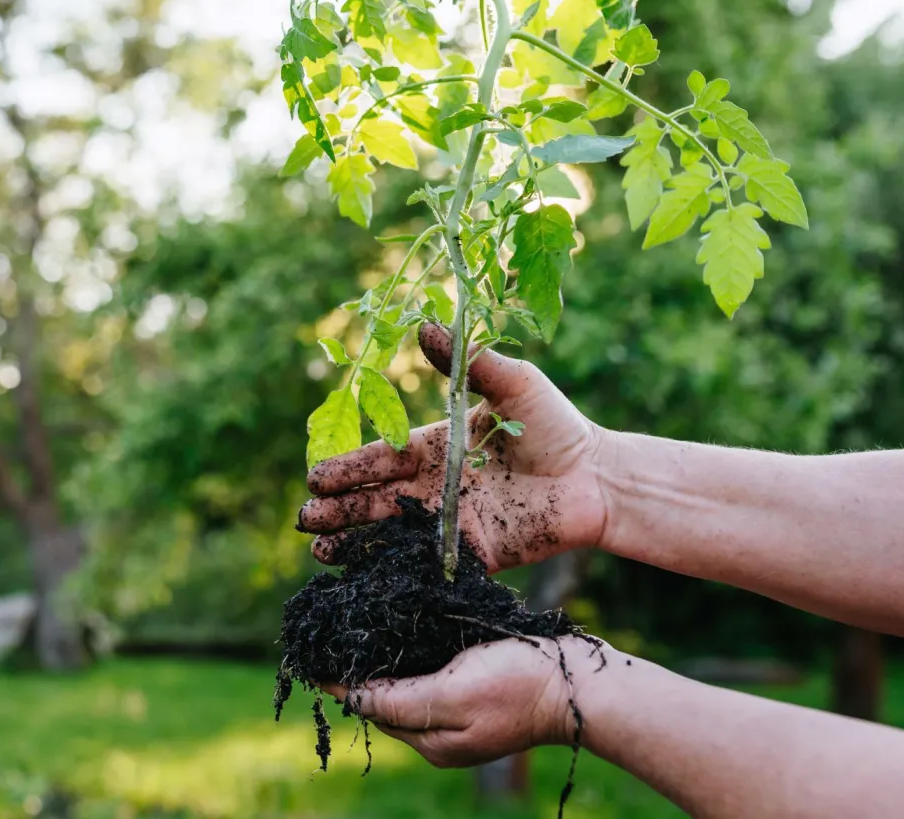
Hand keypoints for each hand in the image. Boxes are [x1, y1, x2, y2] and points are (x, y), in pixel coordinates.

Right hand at [299, 323, 609, 571]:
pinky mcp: (475, 555)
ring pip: (392, 535)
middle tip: (304, 519)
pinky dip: (398, 573)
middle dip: (338, 510)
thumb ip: (468, 361)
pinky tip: (368, 580)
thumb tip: (424, 324)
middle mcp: (435, 488)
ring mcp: (451, 524)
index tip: (315, 477)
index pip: (381, 459)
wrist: (599, 478)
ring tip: (320, 552)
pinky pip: (430, 565)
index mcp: (435, 448)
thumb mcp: (513, 384)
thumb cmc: (556, 425)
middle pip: (376, 500)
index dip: (348, 468)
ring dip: (356, 544)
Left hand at [321, 636, 598, 766]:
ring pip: (406, 681)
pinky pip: (432, 670)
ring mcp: (460, 711)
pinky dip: (413, 651)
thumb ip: (399, 698)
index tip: (311, 649)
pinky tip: (404, 626)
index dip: (340, 678)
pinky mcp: (476, 688)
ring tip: (358, 622)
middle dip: (358, 666)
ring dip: (384, 656)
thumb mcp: (450, 693)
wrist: (580, 682)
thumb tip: (350, 698)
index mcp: (430, 741)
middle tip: (331, 627)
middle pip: (384, 696)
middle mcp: (440, 731)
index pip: (369, 706)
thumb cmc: (516, 684)